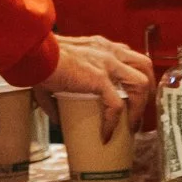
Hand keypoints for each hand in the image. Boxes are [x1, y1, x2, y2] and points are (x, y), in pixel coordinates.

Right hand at [38, 35, 153, 141]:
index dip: (135, 75)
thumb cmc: (39, 59)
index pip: (129, 56)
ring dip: (139, 108)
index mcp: (100, 46)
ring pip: (140, 84)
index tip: (133, 94)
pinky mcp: (99, 79)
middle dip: (148, 89)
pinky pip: (115, 104)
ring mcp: (107, 64)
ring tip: (131, 127)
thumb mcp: (57, 71)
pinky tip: (105, 135)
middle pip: (145, 65)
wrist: (33, 54)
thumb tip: (58, 117)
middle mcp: (109, 51)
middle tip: (141, 110)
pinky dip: (112, 122)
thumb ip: (58, 93)